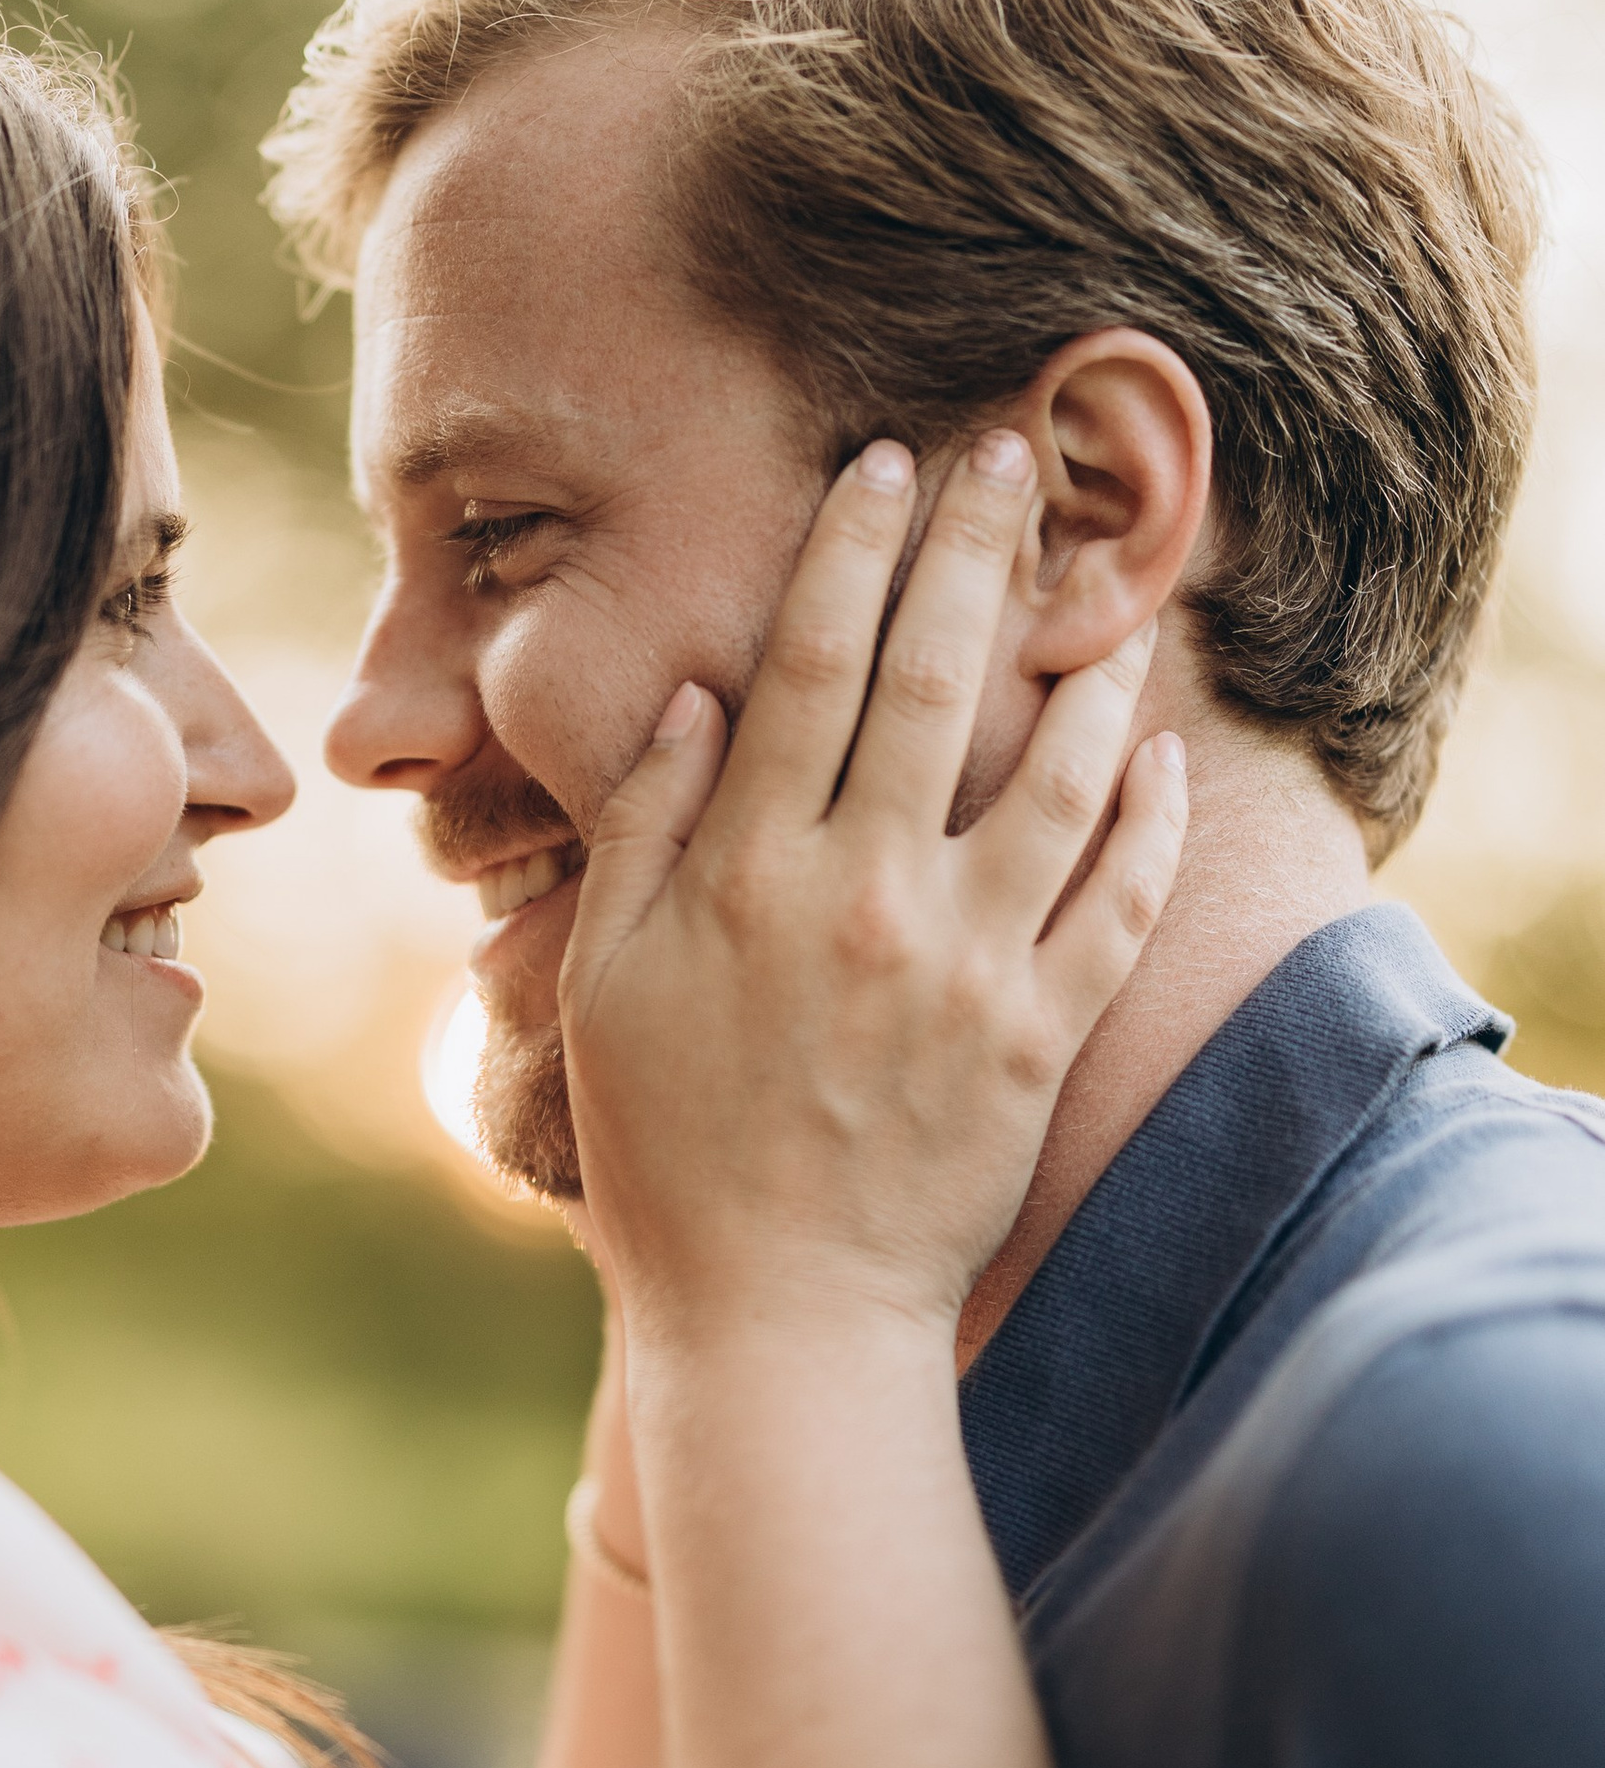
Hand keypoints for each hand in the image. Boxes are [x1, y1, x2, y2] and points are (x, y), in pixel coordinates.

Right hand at [557, 428, 1187, 1342]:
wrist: (780, 1314)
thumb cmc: (672, 1152)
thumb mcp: (606, 985)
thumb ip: (642, 833)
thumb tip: (693, 700)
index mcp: (751, 875)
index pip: (811, 669)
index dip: (849, 552)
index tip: (880, 465)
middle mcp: (867, 898)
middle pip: (937, 683)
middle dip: (974, 551)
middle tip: (1013, 453)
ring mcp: (968, 967)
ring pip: (1054, 777)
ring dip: (1088, 667)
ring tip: (1114, 590)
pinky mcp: (1041, 1037)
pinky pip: (1117, 905)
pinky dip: (1149, 821)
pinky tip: (1162, 755)